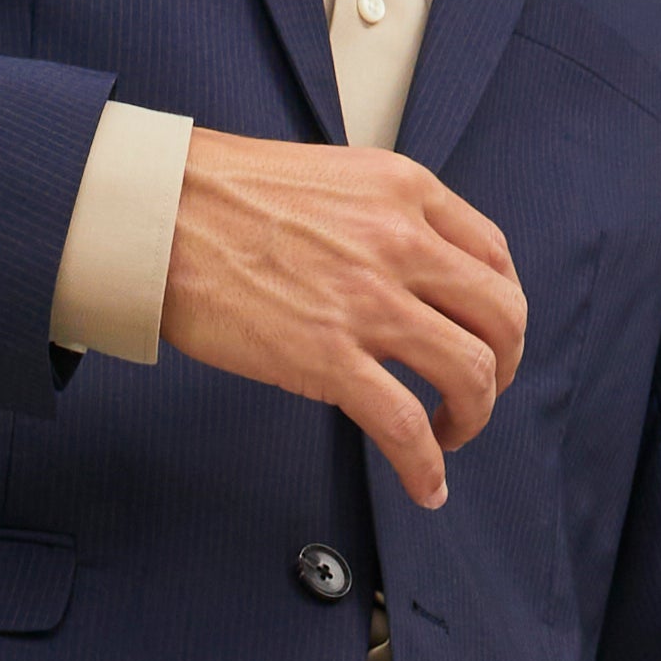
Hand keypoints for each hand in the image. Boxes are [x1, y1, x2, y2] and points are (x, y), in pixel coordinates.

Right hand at [159, 131, 526, 514]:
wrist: (157, 213)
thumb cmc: (222, 195)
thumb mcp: (331, 176)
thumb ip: (381, 215)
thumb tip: (404, 270)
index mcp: (404, 192)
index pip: (493, 257)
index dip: (499, 309)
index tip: (485, 336)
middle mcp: (402, 242)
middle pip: (500, 318)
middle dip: (503, 367)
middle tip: (479, 392)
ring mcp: (369, 302)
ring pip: (471, 373)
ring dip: (474, 417)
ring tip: (450, 435)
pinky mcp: (329, 358)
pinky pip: (406, 426)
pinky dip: (427, 466)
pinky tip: (427, 485)